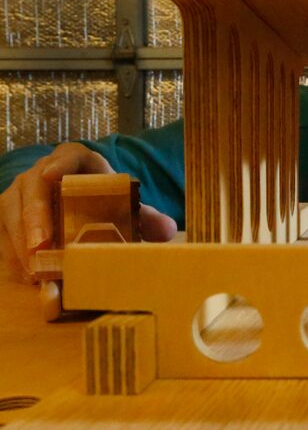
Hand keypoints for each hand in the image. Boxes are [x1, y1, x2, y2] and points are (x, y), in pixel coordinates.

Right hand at [0, 143, 176, 282]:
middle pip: (33, 186)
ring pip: (12, 210)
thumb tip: (168, 229)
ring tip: (33, 267)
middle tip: (41, 244)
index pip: (69, 154)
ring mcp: (23, 192)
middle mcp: (44, 172)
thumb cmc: (107, 203)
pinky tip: (27, 274)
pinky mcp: (10, 214)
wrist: (84, 211)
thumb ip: (147, 217)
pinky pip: (4, 231)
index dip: (60, 163)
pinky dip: (14, 253)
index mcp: (79, 162)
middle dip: (35, 215)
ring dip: (20, 240)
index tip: (52, 174)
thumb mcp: (128, 208)